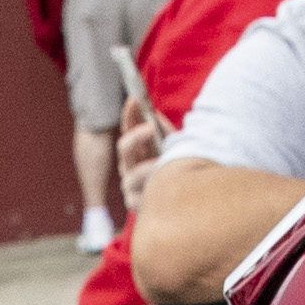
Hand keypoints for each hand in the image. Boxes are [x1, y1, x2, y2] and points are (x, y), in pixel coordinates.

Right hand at [114, 89, 171, 214]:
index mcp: (137, 150)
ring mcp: (129, 185)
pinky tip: (161, 184)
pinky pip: (140, 195)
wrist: (181, 204)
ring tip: (160, 163)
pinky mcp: (134, 204)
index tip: (134, 100)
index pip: (129, 129)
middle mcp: (129, 166)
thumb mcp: (173, 146)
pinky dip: (152, 188)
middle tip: (149, 128)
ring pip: (133, 173)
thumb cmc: (177, 171)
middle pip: (124, 148)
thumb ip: (163, 132)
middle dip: (135, 136)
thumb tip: (155, 114)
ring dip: (148, 167)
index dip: (130, 115)